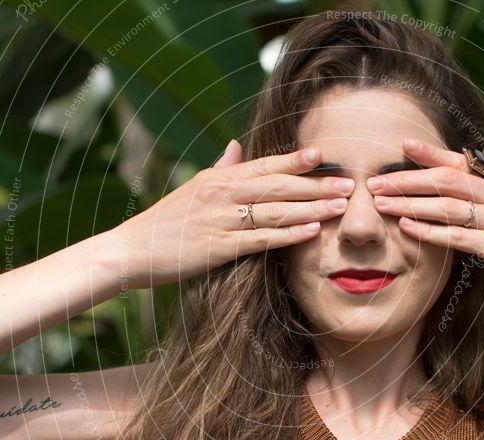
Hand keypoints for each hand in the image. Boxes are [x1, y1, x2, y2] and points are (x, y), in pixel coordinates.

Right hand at [109, 140, 353, 288]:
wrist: (132, 250)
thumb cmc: (166, 220)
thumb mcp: (193, 187)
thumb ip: (220, 168)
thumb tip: (235, 146)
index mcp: (218, 178)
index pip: (265, 165)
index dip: (296, 160)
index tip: (324, 155)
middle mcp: (222, 194)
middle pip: (278, 186)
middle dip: (317, 184)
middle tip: (350, 183)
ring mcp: (221, 220)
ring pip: (275, 211)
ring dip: (312, 208)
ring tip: (341, 206)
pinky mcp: (220, 248)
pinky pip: (261, 239)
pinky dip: (288, 234)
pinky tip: (311, 231)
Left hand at [367, 137, 483, 299]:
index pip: (461, 161)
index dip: (431, 153)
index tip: (402, 143)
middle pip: (447, 179)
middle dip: (408, 179)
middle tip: (374, 180)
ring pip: (448, 206)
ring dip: (411, 204)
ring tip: (381, 203)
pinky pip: (459, 237)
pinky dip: (430, 231)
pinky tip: (408, 228)